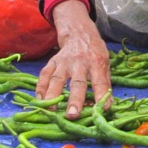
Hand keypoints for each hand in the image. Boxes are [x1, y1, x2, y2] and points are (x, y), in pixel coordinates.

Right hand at [35, 0, 110, 118]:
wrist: (79, 32)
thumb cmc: (95, 52)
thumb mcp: (105, 64)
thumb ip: (105, 85)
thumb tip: (107, 106)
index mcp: (97, 62)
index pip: (100, 82)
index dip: (101, 96)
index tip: (102, 109)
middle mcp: (80, 62)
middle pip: (77, 82)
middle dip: (75, 100)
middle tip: (72, 115)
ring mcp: (64, 61)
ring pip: (57, 79)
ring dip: (53, 95)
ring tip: (51, 110)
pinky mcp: (53, 61)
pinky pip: (44, 74)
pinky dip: (40, 87)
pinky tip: (40, 100)